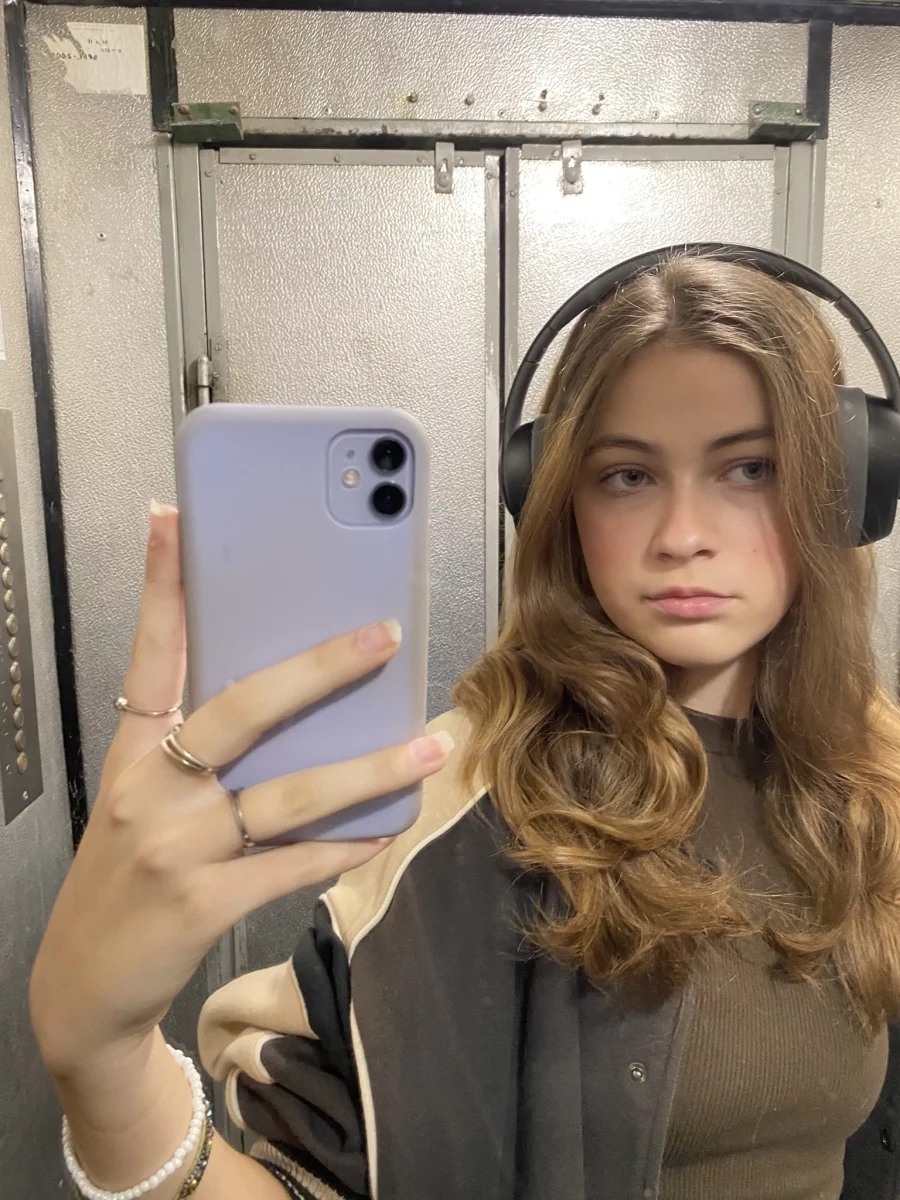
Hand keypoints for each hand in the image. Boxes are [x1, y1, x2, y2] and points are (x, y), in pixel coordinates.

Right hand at [30, 503, 448, 1073]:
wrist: (82, 985)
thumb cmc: (125, 874)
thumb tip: (288, 697)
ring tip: (426, 747)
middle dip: (318, 668)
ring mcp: (177, 846)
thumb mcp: (140, 799)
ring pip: (289, 793)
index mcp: (133, 753)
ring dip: (367, 769)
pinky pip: (293, 864)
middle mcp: (152, 789)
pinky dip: (344, 845)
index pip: (150, 654)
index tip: (174, 518)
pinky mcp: (205, 902)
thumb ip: (194, 748)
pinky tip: (385, 828)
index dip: (161, 585)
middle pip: (242, 709)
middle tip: (382, 635)